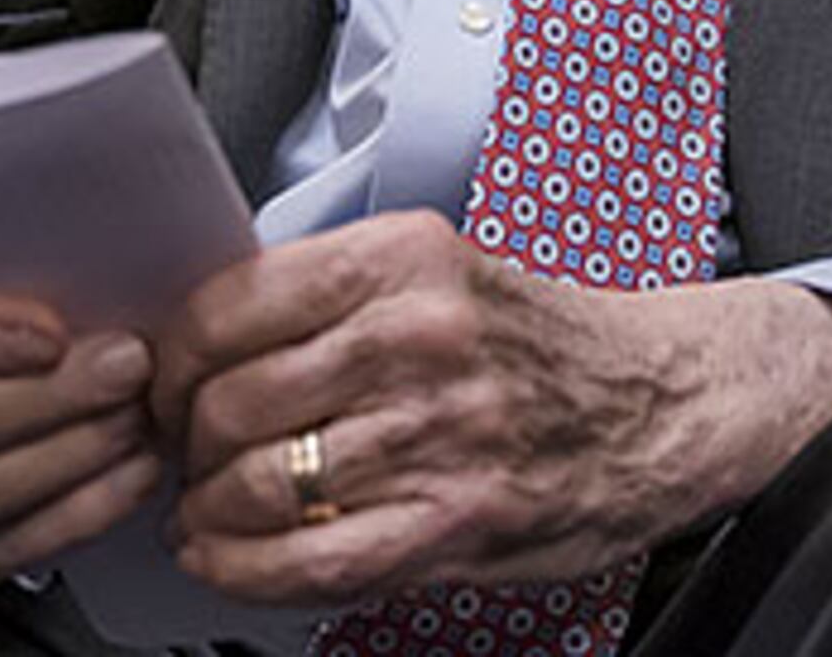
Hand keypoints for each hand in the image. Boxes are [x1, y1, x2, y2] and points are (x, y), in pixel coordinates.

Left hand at [146, 212, 831, 606]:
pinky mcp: (461, 516)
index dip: (172, 360)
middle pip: (230, 401)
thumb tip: (204, 336)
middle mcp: (419, 337)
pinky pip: (313, 560)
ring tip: (205, 515)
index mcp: (404, 259)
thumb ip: (332, 296)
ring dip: (207, 515)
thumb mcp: (440, 272)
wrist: (668, 401)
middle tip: (182, 458)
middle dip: (183, 445)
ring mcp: (441, 431)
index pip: (229, 305)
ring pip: (259, 484)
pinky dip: (246, 572)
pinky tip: (228, 561)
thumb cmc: (544, 342)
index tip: (164, 385)